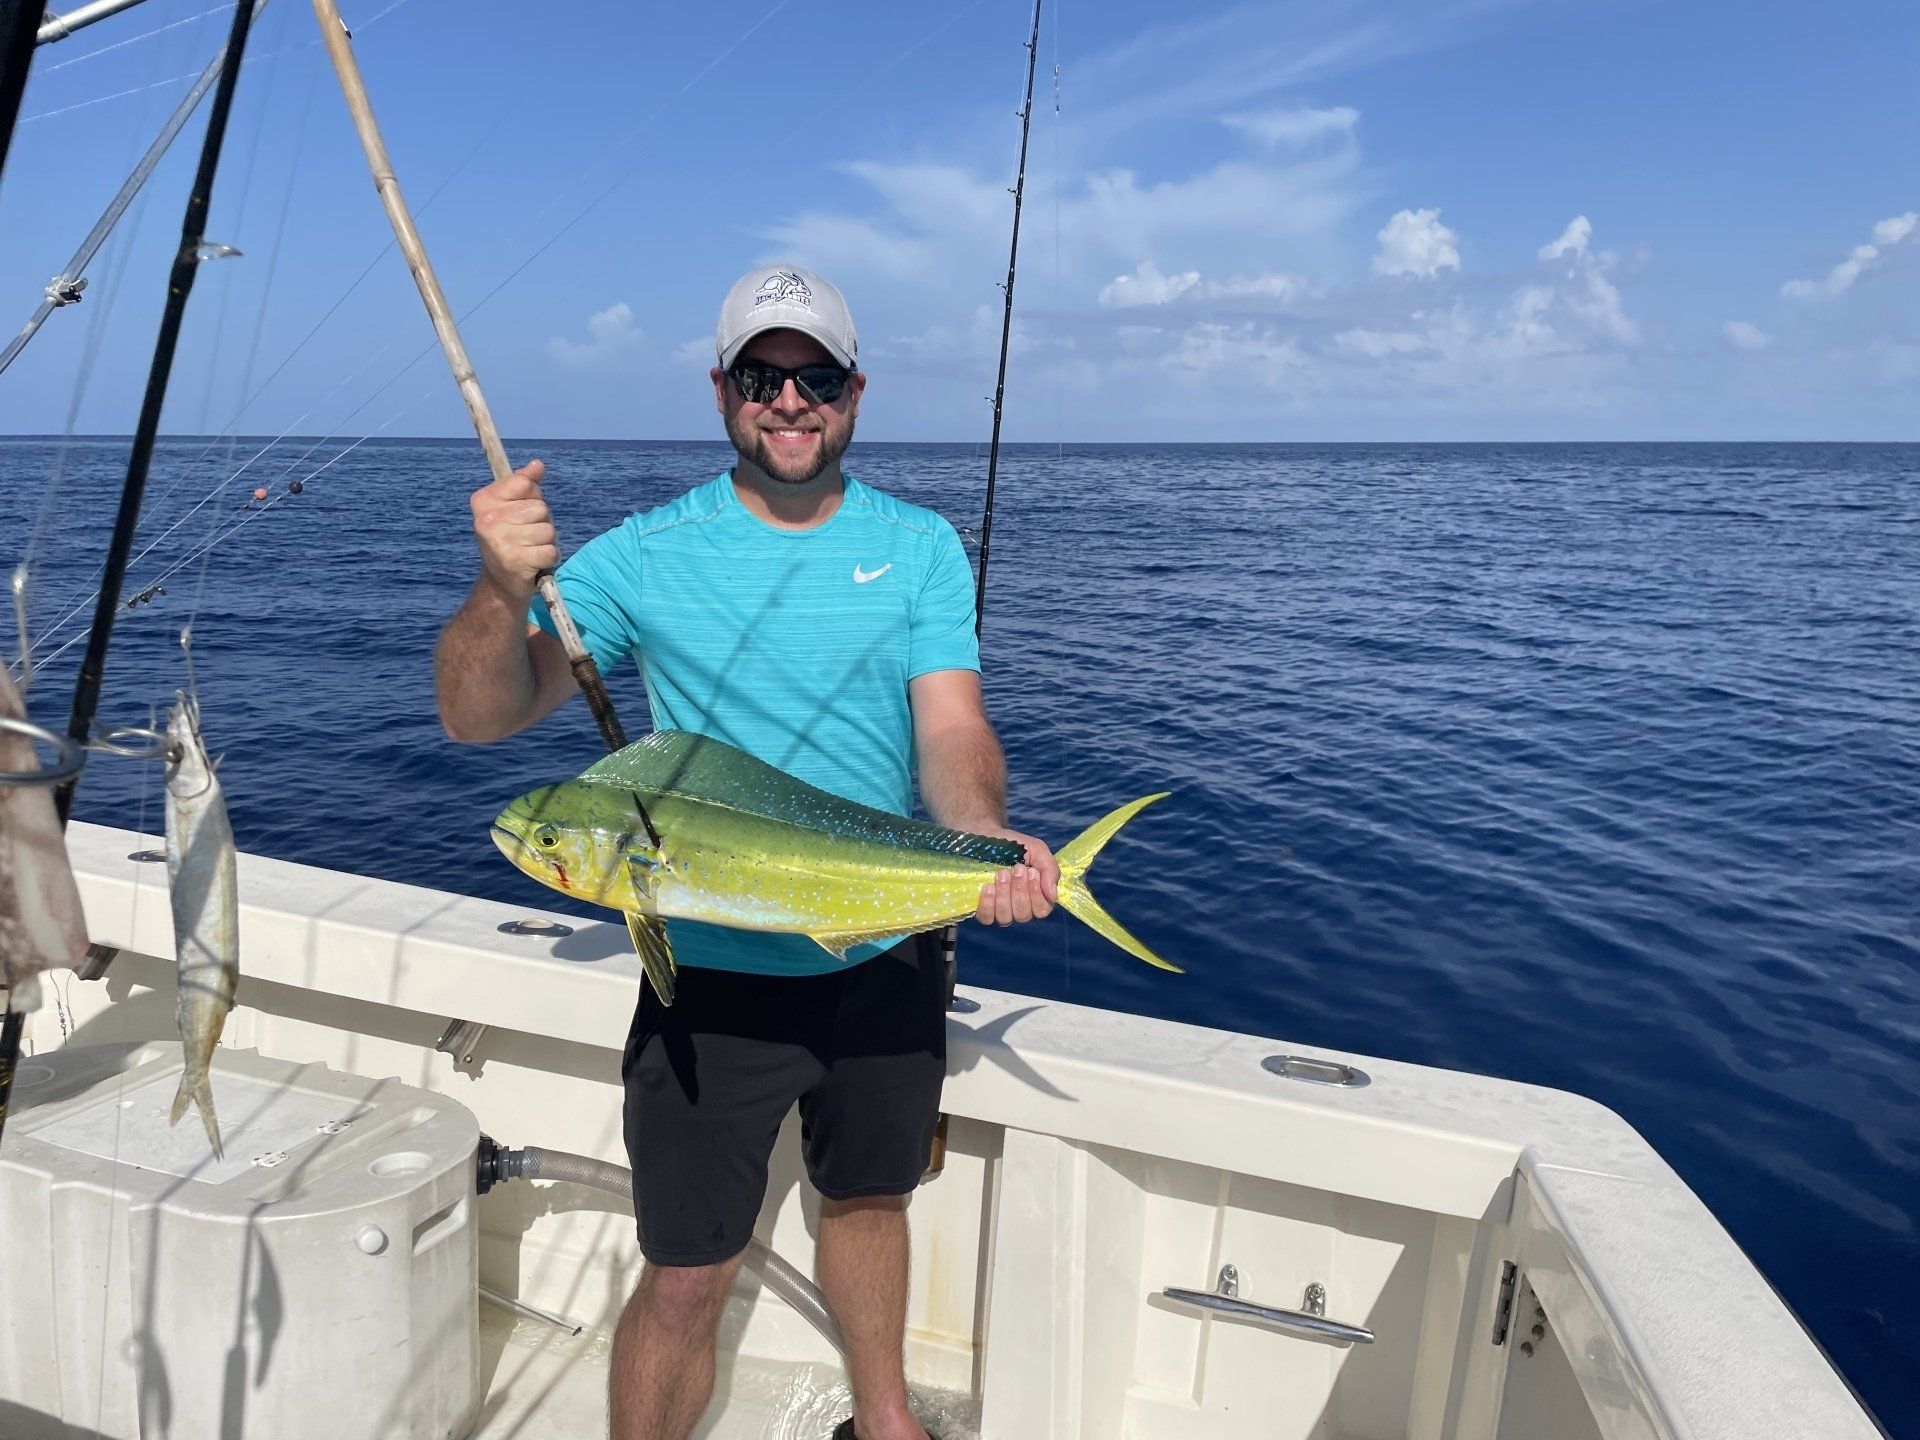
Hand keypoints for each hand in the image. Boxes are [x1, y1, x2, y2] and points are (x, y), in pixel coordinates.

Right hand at [471, 459, 555, 603]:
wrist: (500, 581)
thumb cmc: (510, 537)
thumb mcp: (511, 507)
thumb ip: (524, 484)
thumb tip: (538, 465)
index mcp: (483, 501)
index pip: (525, 483)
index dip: (532, 496)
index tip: (521, 511)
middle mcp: (487, 520)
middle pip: (540, 508)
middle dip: (541, 521)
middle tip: (526, 535)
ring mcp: (500, 541)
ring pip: (548, 530)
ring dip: (546, 541)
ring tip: (530, 549)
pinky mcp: (515, 562)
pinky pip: (551, 551)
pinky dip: (549, 558)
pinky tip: (535, 562)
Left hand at [974, 827, 1059, 926]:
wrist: (987, 836)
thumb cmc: (1015, 845)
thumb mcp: (1037, 850)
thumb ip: (1050, 869)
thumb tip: (1052, 895)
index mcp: (1036, 896)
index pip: (1042, 910)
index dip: (1036, 894)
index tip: (1031, 871)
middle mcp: (1019, 907)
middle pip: (1023, 915)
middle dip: (1019, 890)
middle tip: (1016, 868)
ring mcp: (999, 909)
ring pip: (1005, 917)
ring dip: (1004, 895)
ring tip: (1001, 873)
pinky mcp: (982, 908)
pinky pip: (986, 918)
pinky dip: (988, 904)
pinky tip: (988, 887)